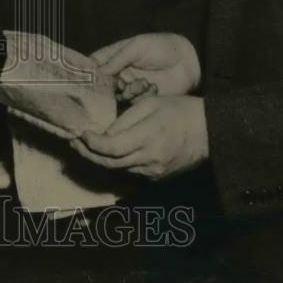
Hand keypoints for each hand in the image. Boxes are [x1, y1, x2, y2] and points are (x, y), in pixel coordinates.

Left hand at [71, 95, 208, 179]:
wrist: (208, 131)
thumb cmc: (178, 111)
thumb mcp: (149, 105)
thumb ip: (124, 120)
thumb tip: (103, 132)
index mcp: (148, 138)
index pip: (111, 148)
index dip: (91, 143)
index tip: (80, 133)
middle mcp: (149, 160)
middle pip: (109, 163)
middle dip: (87, 153)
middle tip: (73, 142)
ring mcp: (153, 172)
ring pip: (117, 170)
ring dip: (99, 159)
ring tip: (84, 146)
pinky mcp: (156, 177)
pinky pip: (129, 172)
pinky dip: (115, 163)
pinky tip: (106, 153)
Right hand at [93, 33, 199, 97]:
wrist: (189, 61)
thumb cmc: (162, 47)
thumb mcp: (138, 46)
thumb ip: (118, 58)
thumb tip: (98, 70)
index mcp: (116, 56)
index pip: (95, 64)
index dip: (89, 71)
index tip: (86, 77)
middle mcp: (120, 72)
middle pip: (104, 84)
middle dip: (109, 86)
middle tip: (118, 84)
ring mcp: (131, 86)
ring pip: (118, 95)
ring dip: (128, 90)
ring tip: (142, 83)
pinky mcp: (143, 99)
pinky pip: (134, 102)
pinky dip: (141, 96)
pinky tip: (152, 87)